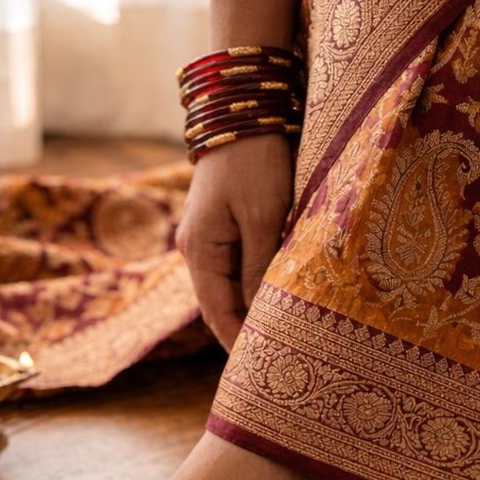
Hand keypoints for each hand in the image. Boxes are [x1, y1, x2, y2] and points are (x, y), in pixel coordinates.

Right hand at [175, 134, 293, 349]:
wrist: (244, 109)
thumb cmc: (254, 162)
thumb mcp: (262, 218)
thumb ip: (259, 269)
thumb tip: (259, 316)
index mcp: (199, 251)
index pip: (217, 313)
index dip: (237, 343)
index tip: (261, 370)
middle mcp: (197, 249)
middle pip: (222, 304)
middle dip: (246, 331)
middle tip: (278, 360)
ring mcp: (209, 237)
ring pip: (232, 286)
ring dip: (254, 308)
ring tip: (283, 334)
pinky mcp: (224, 224)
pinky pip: (239, 266)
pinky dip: (257, 285)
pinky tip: (278, 296)